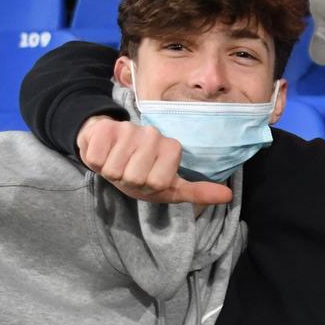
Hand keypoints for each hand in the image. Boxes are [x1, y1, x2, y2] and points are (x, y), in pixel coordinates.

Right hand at [75, 117, 233, 205]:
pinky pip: (96, 159)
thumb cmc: (140, 173)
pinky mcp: (104, 129)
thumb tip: (228, 196)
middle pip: (135, 177)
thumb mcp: (170, 188)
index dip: (148, 187)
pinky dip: (95, 162)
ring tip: (117, 163)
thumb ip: (197, 192)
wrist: (107, 150)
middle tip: (129, 172)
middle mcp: (152, 136)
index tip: (147, 178)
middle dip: (128, 181)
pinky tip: (103, 153)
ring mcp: (128, 130)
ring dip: (112, 172)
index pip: (158, 182)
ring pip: (115, 168)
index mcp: (171, 149)